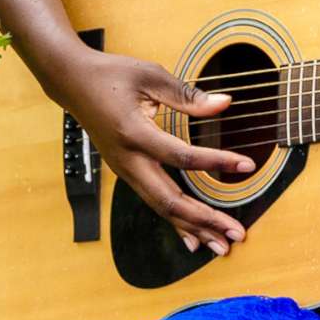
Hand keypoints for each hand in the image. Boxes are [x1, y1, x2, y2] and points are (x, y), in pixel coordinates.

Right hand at [58, 52, 252, 256]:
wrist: (72, 83)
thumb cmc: (111, 75)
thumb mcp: (150, 75)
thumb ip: (188, 95)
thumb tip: (225, 103)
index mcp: (135, 133)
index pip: (182, 156)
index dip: (217, 162)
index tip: (247, 165)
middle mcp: (128, 160)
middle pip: (170, 199)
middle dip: (205, 219)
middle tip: (237, 233)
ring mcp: (125, 170)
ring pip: (161, 208)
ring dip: (194, 228)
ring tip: (222, 245)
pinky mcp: (126, 173)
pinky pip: (154, 203)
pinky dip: (176, 222)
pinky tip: (193, 239)